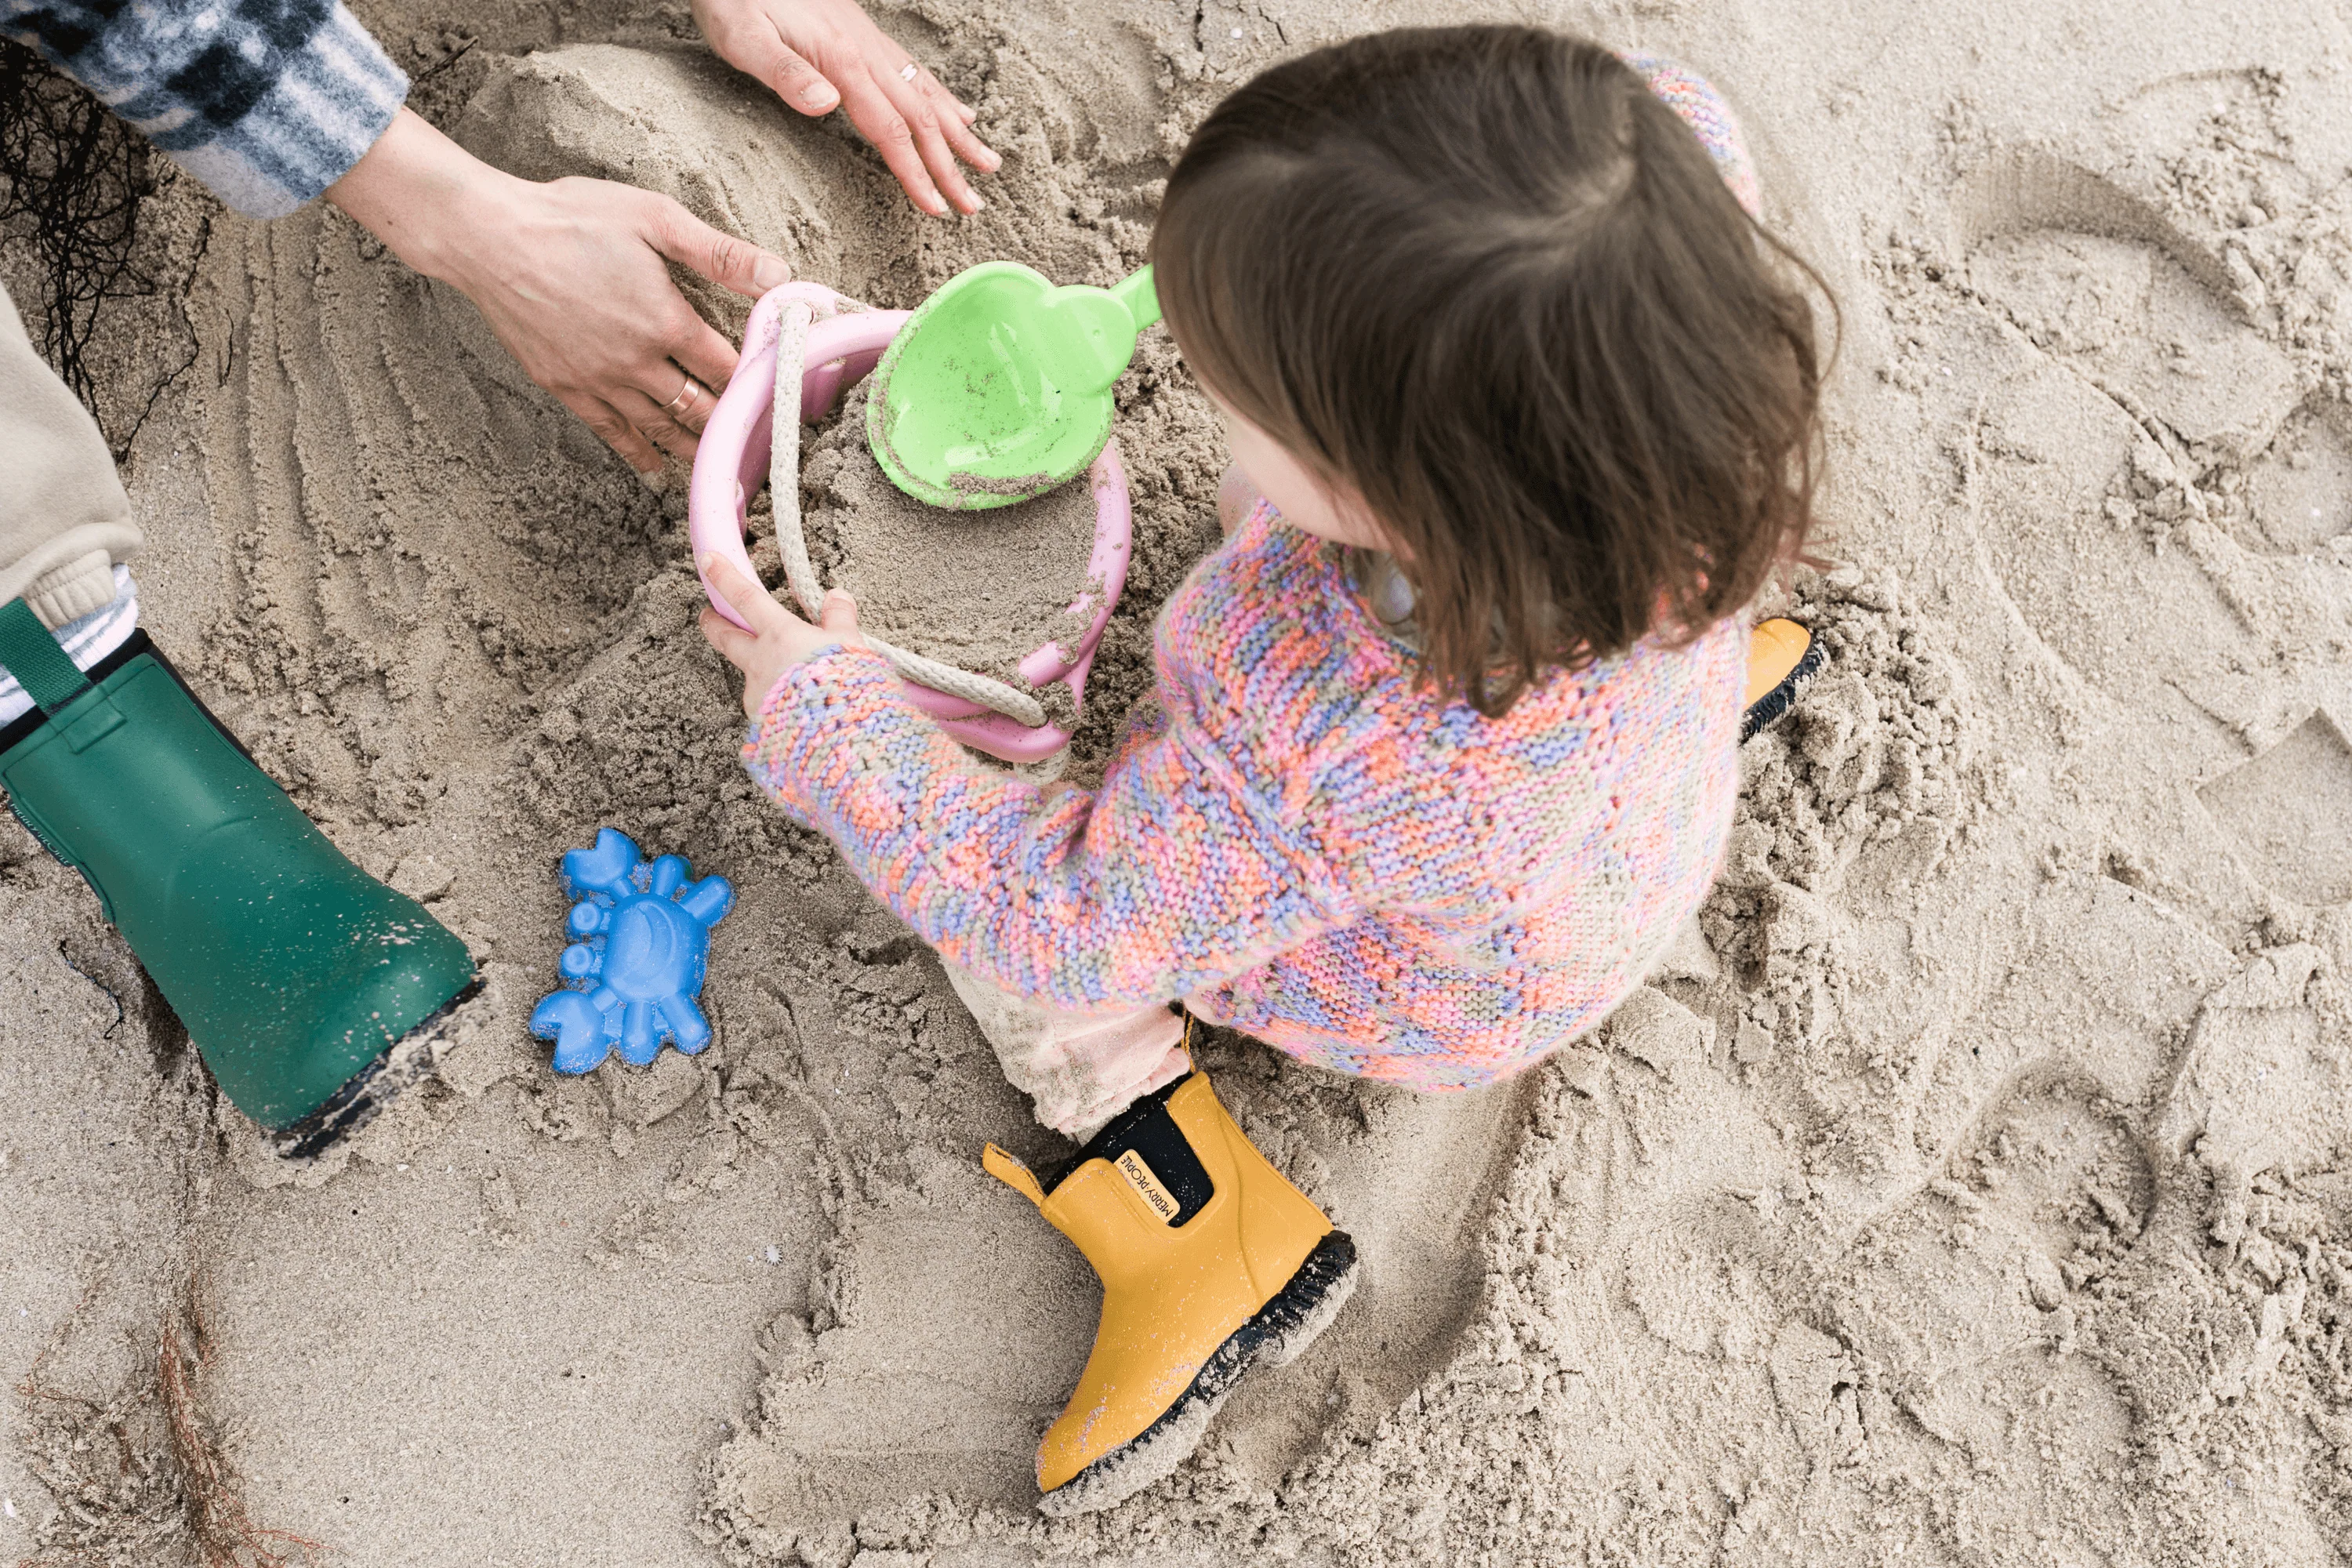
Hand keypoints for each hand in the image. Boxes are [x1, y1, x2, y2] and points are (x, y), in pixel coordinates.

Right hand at [329, 110, 793, 474]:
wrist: (488, 237)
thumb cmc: (571, 218)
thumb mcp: (654, 218)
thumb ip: (719, 253)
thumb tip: (779, 273)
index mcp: (666, 321)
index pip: (728, 366)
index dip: (756, 379)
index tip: (775, 391)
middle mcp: (636, 361)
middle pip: (699, 406)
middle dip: (729, 421)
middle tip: (755, 437)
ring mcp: (598, 380)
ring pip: (659, 426)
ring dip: (691, 444)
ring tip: (717, 459)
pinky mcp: (564, 386)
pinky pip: (611, 431)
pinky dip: (637, 451)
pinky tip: (654, 465)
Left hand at [692, 0, 1000, 216]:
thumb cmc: (734, 1)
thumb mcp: (745, 38)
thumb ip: (786, 72)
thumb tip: (827, 103)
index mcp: (843, 62)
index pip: (891, 129)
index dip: (916, 171)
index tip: (936, 207)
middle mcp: (867, 53)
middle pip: (920, 119)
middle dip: (950, 165)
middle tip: (974, 206)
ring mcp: (871, 44)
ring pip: (926, 95)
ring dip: (959, 134)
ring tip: (989, 164)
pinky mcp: (866, 38)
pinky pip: (916, 74)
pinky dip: (944, 99)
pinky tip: (961, 113)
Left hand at [698, 556, 865, 715]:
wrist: (840, 738)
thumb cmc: (848, 686)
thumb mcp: (851, 644)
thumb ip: (840, 619)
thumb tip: (837, 596)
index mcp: (781, 635)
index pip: (745, 598)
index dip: (725, 577)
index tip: (708, 561)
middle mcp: (760, 662)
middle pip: (725, 637)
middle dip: (713, 623)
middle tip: (707, 615)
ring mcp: (757, 693)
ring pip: (748, 674)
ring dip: (755, 668)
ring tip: (782, 677)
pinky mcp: (761, 722)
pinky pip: (763, 705)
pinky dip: (773, 701)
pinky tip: (793, 709)